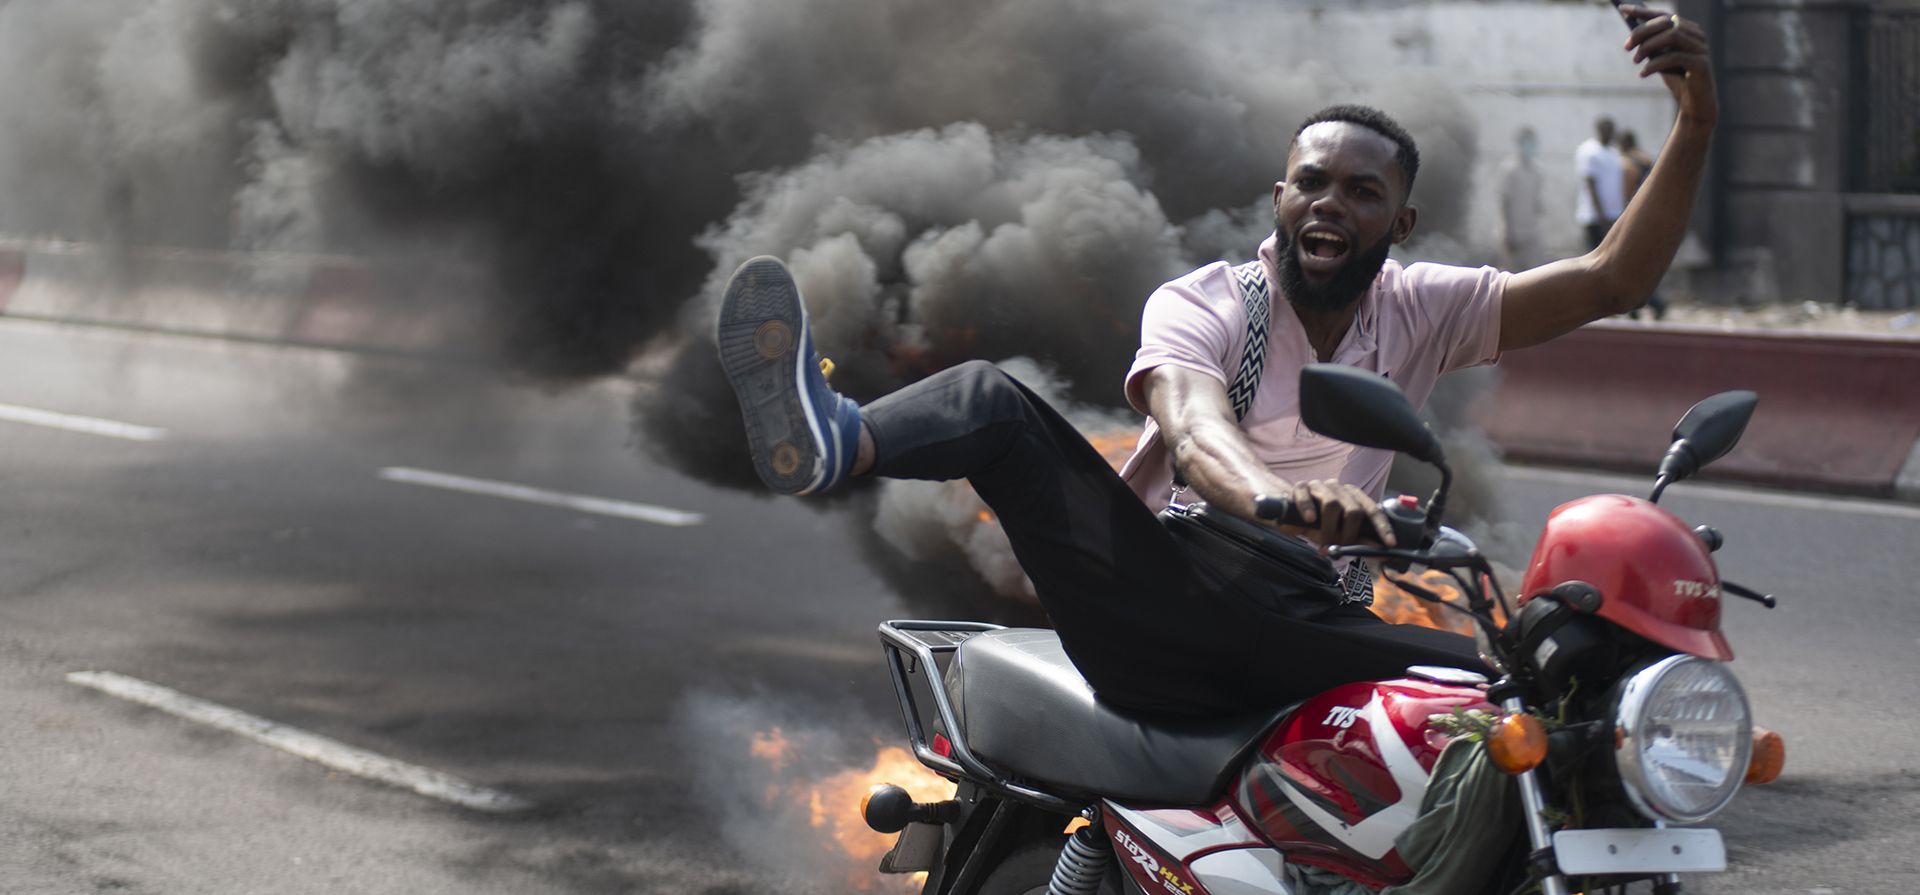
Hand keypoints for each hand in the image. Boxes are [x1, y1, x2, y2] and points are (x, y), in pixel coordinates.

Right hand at [1276, 479, 1395, 548]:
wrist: (1287, 511)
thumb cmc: (1316, 524)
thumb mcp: (1338, 535)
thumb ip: (1357, 541)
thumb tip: (1378, 552)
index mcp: (1353, 498)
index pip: (1373, 510)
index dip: (1382, 528)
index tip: (1389, 544)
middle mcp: (1340, 489)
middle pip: (1353, 510)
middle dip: (1349, 534)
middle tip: (1341, 547)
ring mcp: (1320, 486)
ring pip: (1332, 504)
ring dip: (1329, 529)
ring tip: (1324, 541)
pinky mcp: (1300, 487)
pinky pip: (1305, 496)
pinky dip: (1308, 509)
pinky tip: (1309, 520)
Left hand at [1619, 6, 1716, 123]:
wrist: (1694, 104)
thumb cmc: (1676, 78)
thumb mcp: (1659, 58)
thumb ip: (1651, 44)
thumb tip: (1632, 33)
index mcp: (1687, 30)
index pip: (1664, 14)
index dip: (1643, 10)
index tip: (1622, 8)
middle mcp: (1697, 35)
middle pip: (1667, 22)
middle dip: (1642, 32)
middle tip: (1626, 47)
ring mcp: (1701, 48)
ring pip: (1672, 35)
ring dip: (1648, 47)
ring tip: (1635, 61)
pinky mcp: (1702, 64)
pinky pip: (1676, 57)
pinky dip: (1655, 64)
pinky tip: (1643, 74)